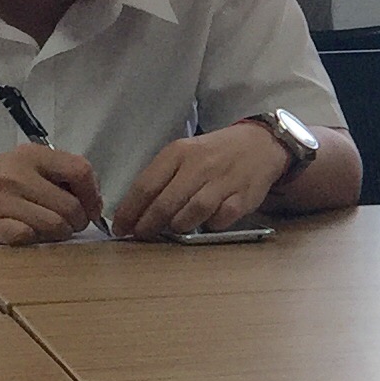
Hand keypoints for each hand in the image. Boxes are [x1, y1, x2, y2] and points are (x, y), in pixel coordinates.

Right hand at [0, 144, 103, 244]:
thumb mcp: (26, 165)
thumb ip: (60, 175)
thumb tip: (95, 201)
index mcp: (30, 155)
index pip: (80, 170)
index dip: (93, 194)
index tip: (91, 208)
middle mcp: (15, 174)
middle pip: (71, 206)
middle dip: (78, 221)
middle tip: (70, 225)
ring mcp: (0, 199)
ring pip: (55, 225)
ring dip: (59, 233)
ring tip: (49, 229)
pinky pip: (29, 237)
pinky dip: (34, 239)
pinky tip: (26, 232)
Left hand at [113, 122, 288, 238]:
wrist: (259, 145)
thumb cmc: (214, 154)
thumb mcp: (184, 155)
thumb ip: (162, 178)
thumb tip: (136, 211)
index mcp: (178, 153)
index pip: (146, 186)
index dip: (130, 211)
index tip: (120, 227)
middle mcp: (199, 165)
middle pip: (165, 203)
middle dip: (148, 224)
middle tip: (141, 235)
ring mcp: (223, 181)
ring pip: (192, 212)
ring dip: (178, 226)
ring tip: (174, 229)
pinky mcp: (243, 197)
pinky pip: (221, 218)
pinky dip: (210, 225)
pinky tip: (206, 222)